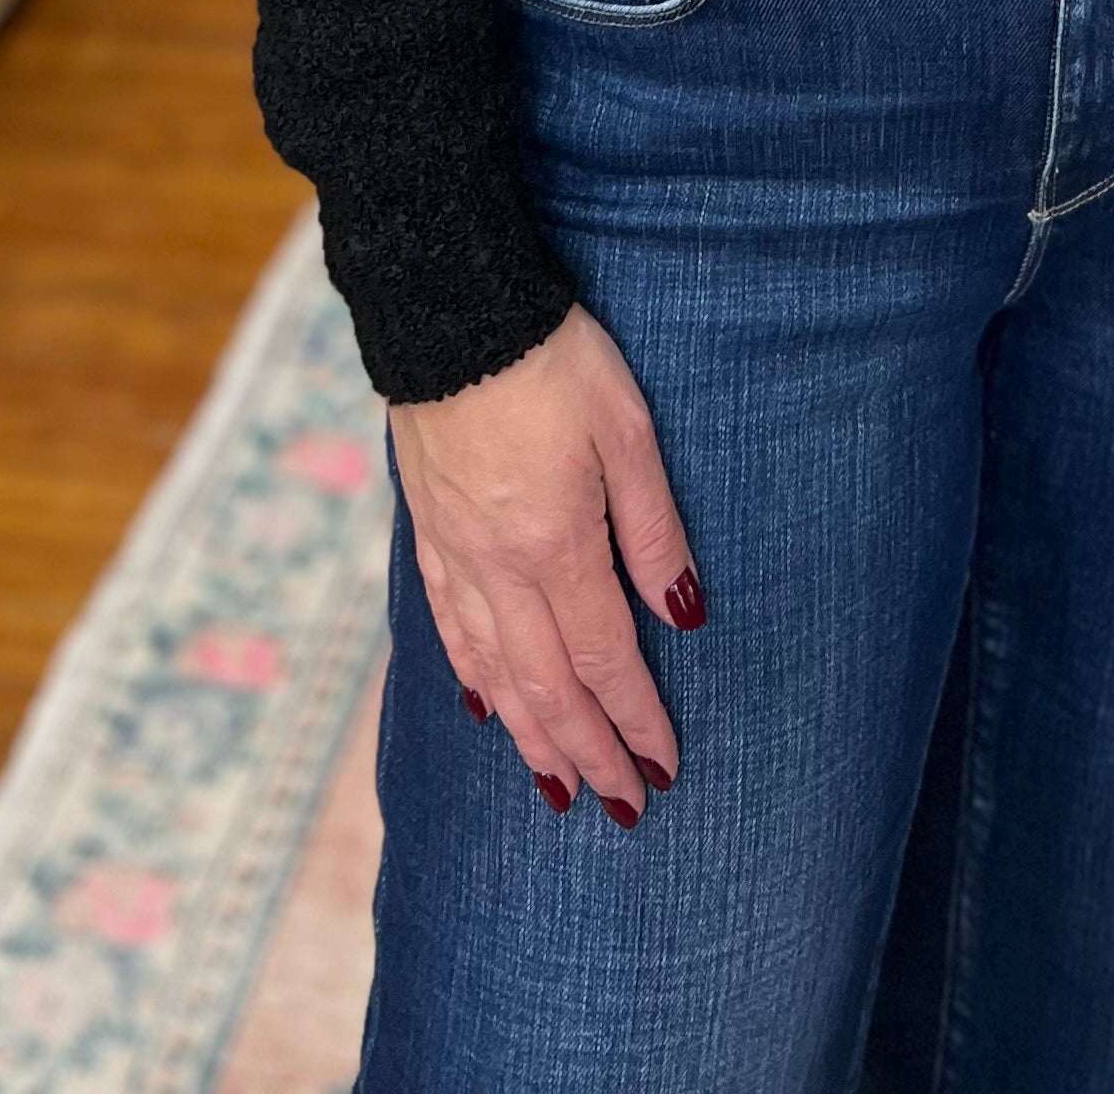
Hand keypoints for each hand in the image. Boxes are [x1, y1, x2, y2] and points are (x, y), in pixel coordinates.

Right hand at [389, 304, 699, 827]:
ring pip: (493, 669)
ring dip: (530, 734)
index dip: (636, 717)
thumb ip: (654, 527)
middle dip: (588, 750)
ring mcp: (456, 550)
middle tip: (622, 806)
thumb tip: (684, 614)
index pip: (604, 657)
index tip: (664, 766)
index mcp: (555, 544)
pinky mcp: (429, 527)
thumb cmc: (554, 358)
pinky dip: (472, 677)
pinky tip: (486, 705)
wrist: (449, 307)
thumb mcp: (627, 429)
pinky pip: (450, 624)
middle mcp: (498, 565)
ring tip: (557, 786)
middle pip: (548, 683)